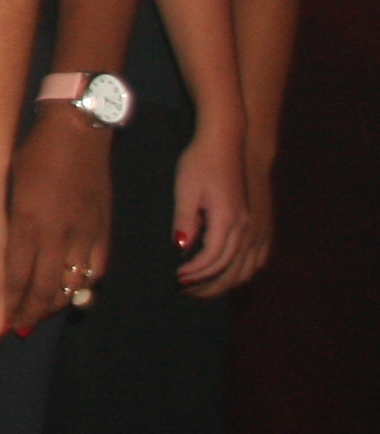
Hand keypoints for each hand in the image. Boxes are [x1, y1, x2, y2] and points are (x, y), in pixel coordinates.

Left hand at [5, 109, 112, 328]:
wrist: (77, 132)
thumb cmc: (30, 155)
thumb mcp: (4, 186)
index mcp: (26, 224)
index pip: (14, 279)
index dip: (6, 306)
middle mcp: (57, 235)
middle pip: (44, 290)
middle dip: (29, 315)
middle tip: (17, 330)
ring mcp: (84, 235)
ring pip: (70, 287)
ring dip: (54, 306)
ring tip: (38, 315)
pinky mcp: (104, 231)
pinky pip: (95, 272)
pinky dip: (82, 289)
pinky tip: (70, 296)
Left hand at [174, 129, 264, 294]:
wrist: (226, 143)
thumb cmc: (200, 163)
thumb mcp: (185, 190)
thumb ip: (185, 220)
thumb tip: (181, 247)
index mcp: (227, 219)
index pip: (212, 258)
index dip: (194, 273)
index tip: (176, 277)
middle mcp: (246, 226)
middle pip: (230, 269)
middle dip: (207, 284)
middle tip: (184, 290)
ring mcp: (255, 225)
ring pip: (245, 267)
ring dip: (224, 282)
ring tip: (201, 288)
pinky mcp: (258, 223)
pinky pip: (256, 258)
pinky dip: (242, 272)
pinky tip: (226, 275)